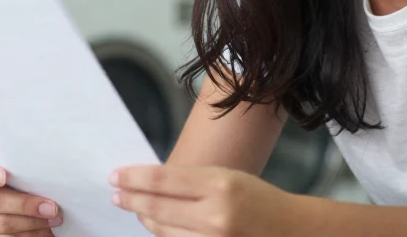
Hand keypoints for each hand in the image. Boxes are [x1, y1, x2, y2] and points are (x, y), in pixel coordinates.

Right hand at [0, 151, 63, 235]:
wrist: (11, 205)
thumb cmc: (16, 181)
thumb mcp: (14, 170)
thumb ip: (19, 167)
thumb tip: (47, 172)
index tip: (3, 176)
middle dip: (25, 205)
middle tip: (51, 207)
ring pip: (2, 224)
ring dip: (33, 223)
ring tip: (53, 219)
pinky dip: (29, 236)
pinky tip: (44, 232)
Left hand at [110, 165, 300, 235]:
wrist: (291, 230)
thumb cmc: (257, 198)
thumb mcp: (227, 176)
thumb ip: (190, 181)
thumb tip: (148, 183)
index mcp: (220, 184)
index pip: (162, 181)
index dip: (133, 178)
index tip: (115, 176)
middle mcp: (215, 216)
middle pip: (156, 208)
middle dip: (131, 200)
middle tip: (116, 193)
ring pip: (162, 231)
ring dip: (145, 218)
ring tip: (136, 208)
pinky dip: (163, 235)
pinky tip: (157, 225)